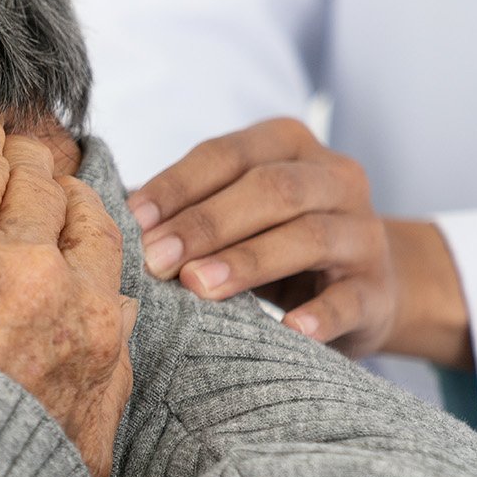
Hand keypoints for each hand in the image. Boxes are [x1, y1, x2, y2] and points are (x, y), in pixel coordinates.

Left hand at [0, 108, 137, 476]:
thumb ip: (108, 385)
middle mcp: (36, 272)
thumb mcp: (82, 454)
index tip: (51, 198)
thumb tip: (116, 338)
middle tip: (9, 149)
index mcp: (90, 319)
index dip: (69, 205)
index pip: (91, 229)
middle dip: (27, 164)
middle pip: (38, 188)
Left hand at [128, 118, 470, 367]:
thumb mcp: (234, 210)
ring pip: (309, 236)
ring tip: (200, 287)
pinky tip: (289, 330)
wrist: (364, 285)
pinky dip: (320, 315)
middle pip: (269, 190)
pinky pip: (349, 299)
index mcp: (288, 146)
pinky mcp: (376, 291)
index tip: (132, 220)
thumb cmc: (271, 240)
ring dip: (249, 261)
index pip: (226, 155)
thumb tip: (100, 209)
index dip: (178, 186)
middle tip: (156, 260)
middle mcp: (334, 178)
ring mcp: (363, 234)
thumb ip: (183, 204)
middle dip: (206, 224)